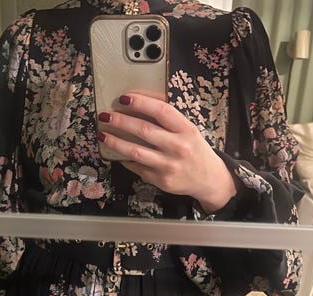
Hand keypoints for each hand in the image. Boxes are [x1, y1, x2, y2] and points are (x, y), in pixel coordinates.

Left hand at [96, 93, 236, 213]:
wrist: (209, 179)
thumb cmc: (195, 150)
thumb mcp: (189, 131)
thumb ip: (168, 122)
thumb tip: (136, 109)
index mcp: (186, 130)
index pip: (161, 111)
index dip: (140, 102)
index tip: (123, 98)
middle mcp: (178, 147)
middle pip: (144, 130)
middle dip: (120, 121)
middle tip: (105, 116)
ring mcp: (169, 165)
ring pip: (135, 151)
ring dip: (115, 142)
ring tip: (103, 135)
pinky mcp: (161, 180)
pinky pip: (137, 167)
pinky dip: (125, 159)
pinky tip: (117, 153)